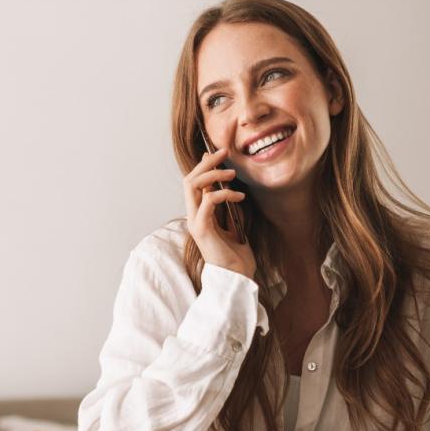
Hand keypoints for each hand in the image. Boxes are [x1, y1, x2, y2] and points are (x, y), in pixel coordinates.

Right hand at [183, 146, 255, 279]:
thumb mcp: (233, 225)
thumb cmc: (237, 255)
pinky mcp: (202, 229)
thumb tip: (227, 189)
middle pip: (190, 179)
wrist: (236, 277)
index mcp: (199, 214)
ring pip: (193, 185)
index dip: (204, 165)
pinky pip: (208, 201)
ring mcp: (195, 222)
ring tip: (232, 173)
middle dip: (206, 163)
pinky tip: (239, 197)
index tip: (220, 153)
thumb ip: (227, 208)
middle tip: (224, 153)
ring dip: (213, 174)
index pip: (195, 183)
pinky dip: (224, 194)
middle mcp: (193, 216)